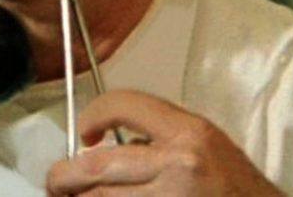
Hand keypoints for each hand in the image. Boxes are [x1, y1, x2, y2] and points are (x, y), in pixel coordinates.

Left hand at [47, 90, 282, 195]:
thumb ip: (160, 138)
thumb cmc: (237, 188)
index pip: (125, 105)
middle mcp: (179, 165)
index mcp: (189, 133)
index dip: (94, 114)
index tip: (84, 132)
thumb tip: (106, 146)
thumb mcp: (206, 145)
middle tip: (55, 181)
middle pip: (97, 167)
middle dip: (64, 176)